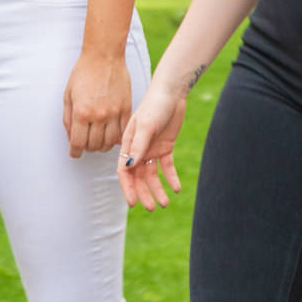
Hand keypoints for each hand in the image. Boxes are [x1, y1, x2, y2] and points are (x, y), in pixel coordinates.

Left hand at [63, 51, 131, 158]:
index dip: (75, 152)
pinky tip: (112, 135)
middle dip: (88, 148)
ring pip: (110, 142)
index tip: (75, 153)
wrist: (104, 57)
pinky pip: (123, 132)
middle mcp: (98, 116)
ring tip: (99, 140)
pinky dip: (117, 138)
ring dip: (103, 145)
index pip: (78, 143)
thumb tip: (71, 137)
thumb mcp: (68, 95)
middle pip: (94, 145)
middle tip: (86, 144)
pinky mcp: (126, 108)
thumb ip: (68, 118)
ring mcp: (114, 113)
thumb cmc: (84, 72)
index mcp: (81, 112)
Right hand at [117, 80, 190, 208]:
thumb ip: (138, 146)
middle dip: (144, 193)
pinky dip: (171, 178)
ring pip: (152, 175)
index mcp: (128, 144)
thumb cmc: (154, 105)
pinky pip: (167, 167)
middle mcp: (138, 149)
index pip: (125, 171)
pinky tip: (176, 188)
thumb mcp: (146, 126)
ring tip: (165, 203)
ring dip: (157, 189)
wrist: (172, 93)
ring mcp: (151, 149)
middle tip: (153, 208)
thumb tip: (130, 167)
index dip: (127, 188)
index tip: (133, 203)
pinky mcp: (165, 147)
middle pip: (138, 177)